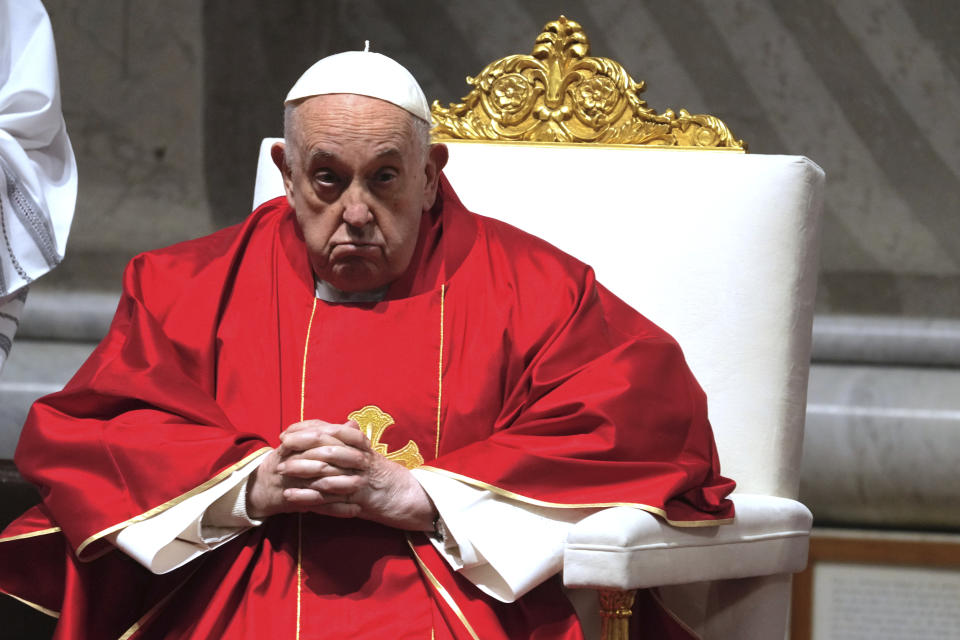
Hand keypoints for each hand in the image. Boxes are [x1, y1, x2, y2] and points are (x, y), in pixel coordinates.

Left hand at [246, 419, 435, 530]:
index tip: (287, 431)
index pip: (332, 429)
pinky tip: (293, 498)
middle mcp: (362, 458)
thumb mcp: (372, 456)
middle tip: (280, 447)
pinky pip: (331, 498)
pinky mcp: (360, 500)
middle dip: (301, 445)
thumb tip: (345, 424)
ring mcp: (361, 479)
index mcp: (362, 446)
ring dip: (302, 470)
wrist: (412, 499)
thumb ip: (356, 441)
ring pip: (328, 470)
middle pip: (328, 446)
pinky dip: (310, 498)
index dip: (308, 428)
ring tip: (281, 471)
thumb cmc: (388, 477)